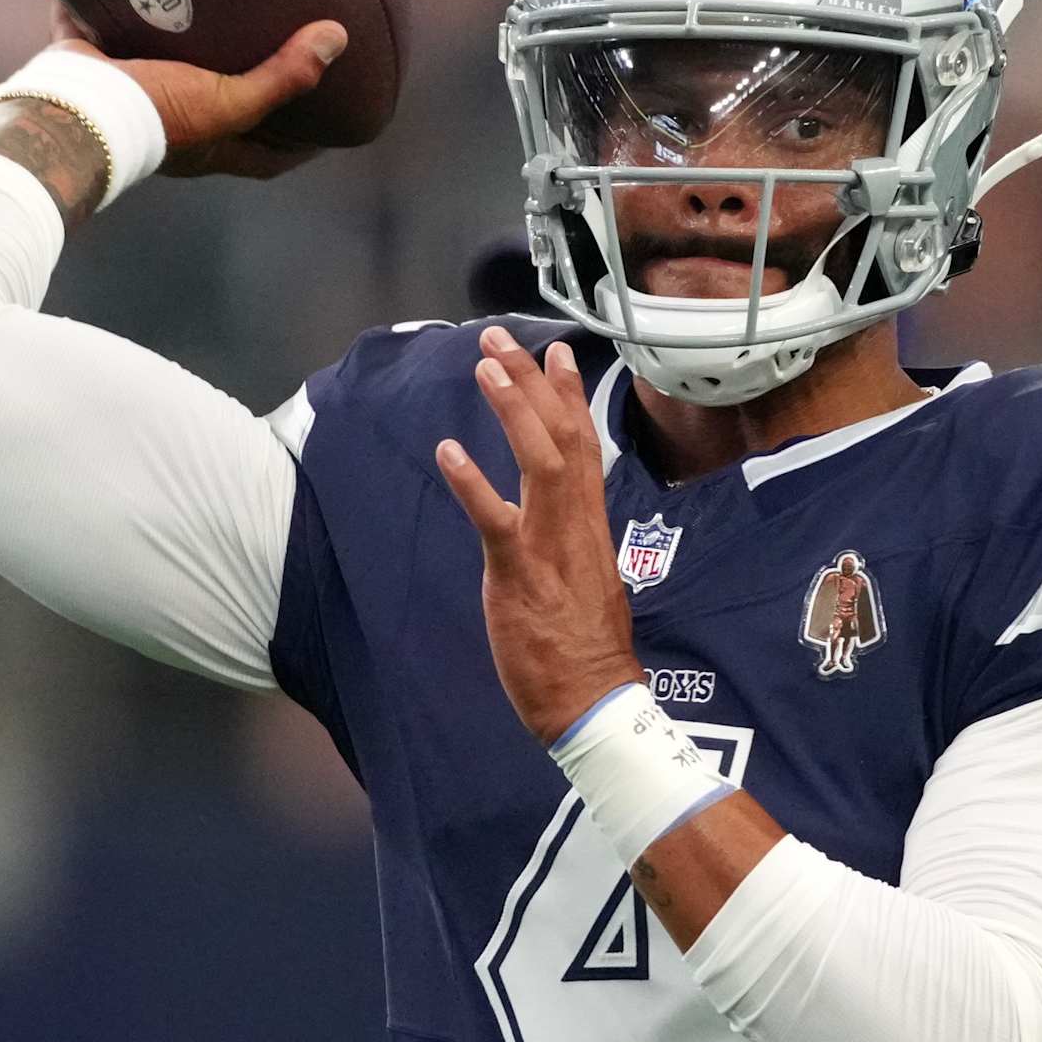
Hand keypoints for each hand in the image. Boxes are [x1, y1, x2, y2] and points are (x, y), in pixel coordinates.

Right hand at [47, 0, 345, 179]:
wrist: (73, 107)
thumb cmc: (156, 115)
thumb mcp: (227, 100)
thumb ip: (281, 76)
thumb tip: (338, 38)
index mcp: (206, 146)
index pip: (266, 158)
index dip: (298, 148)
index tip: (329, 128)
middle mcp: (170, 127)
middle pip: (217, 112)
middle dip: (243, 91)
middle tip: (275, 59)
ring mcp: (127, 96)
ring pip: (160, 68)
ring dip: (179, 46)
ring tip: (207, 10)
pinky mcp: (89, 64)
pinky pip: (99, 28)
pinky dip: (105, 4)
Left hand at [436, 326, 643, 744]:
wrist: (594, 702)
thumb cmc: (585, 652)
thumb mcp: (586, 582)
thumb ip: (572, 543)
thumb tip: (561, 522)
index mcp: (590, 526)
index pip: (584, 448)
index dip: (569, 399)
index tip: (557, 355)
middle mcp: (575, 526)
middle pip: (562, 437)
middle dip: (532, 384)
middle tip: (500, 340)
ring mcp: (549, 548)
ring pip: (538, 462)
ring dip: (512, 411)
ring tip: (484, 368)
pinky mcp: (520, 576)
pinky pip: (496, 522)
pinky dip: (472, 484)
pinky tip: (447, 452)